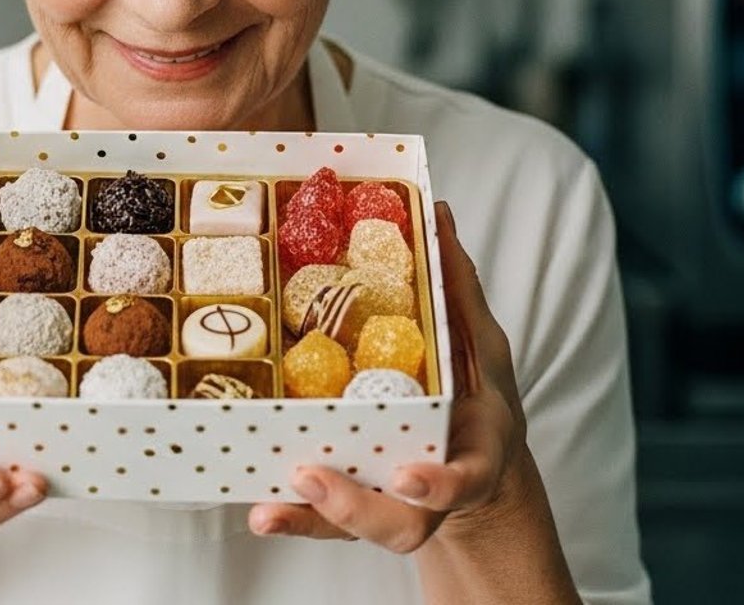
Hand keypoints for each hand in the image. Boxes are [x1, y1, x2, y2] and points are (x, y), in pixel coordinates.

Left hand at [248, 201, 530, 552]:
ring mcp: (392, 509)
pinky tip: (260, 511)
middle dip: (356, 508)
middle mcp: (431, 494)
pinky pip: (323, 522)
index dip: (438, 485)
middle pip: (401, 525)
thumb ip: (459, 290)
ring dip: (312, 518)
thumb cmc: (478, 403)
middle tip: (311, 476)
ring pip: (355, 531)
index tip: (406, 477)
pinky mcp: (355, 511)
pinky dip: (292, 518)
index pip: (463, 480)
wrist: (476, 468)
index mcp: (474, 456)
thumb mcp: (483, 346)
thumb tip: (436, 213)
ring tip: (268, 507)